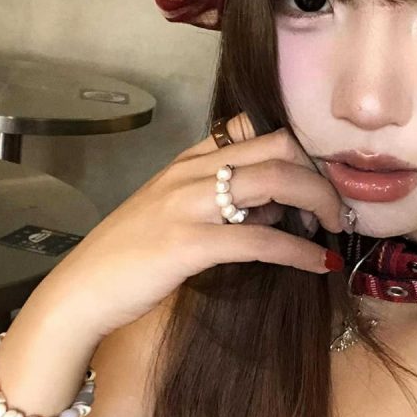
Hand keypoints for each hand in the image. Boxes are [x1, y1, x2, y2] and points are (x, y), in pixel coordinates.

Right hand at [43, 112, 347, 340]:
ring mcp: (188, 204)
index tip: (317, 174)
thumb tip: (276, 209)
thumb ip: (222, 201)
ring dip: (318, 201)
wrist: (80, 291)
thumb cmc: (129, 254)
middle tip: (336, 204)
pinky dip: (298, 251)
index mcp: (189, 160)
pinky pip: (259, 239)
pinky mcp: (188, 244)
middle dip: (319, 172)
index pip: (253, 126)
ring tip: (335, 226)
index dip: (297, 145)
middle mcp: (191, 171)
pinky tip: (319, 264)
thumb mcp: (174, 211)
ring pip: (274, 179)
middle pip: (277, 145)